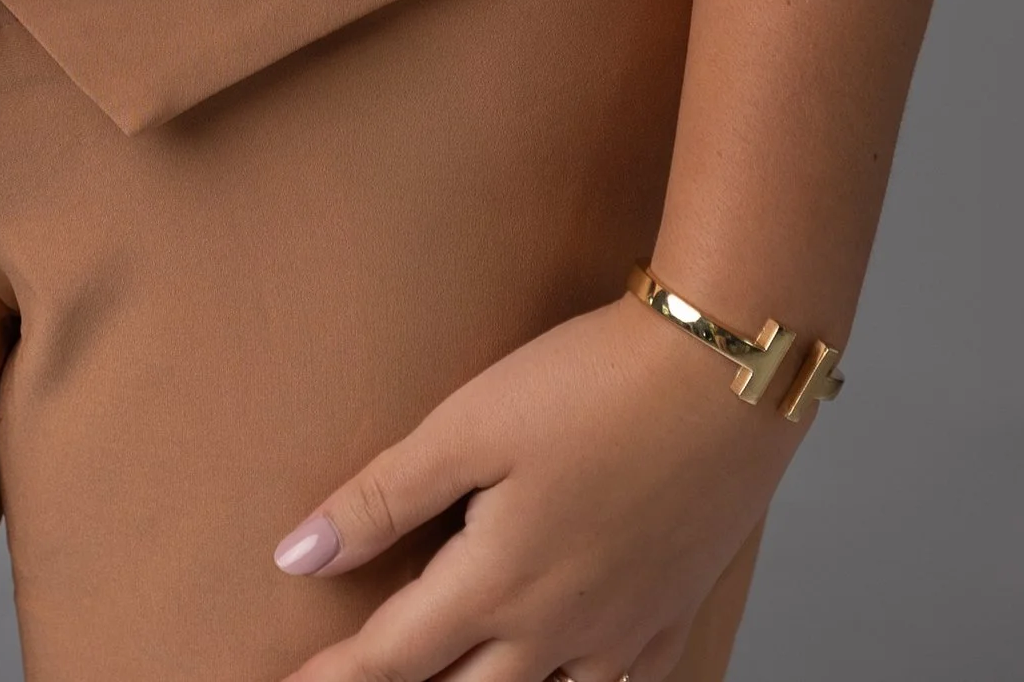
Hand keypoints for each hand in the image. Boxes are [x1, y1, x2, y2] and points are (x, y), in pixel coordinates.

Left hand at [270, 292, 796, 681]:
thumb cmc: (594, 384)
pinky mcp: (671, 613)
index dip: (332, 679)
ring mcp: (622, 631)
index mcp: (498, 584)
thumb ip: (383, 498)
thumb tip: (298, 557)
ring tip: (455, 681)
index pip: (392, 659)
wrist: (725, 372)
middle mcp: (559, 629)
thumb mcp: (469, 425)